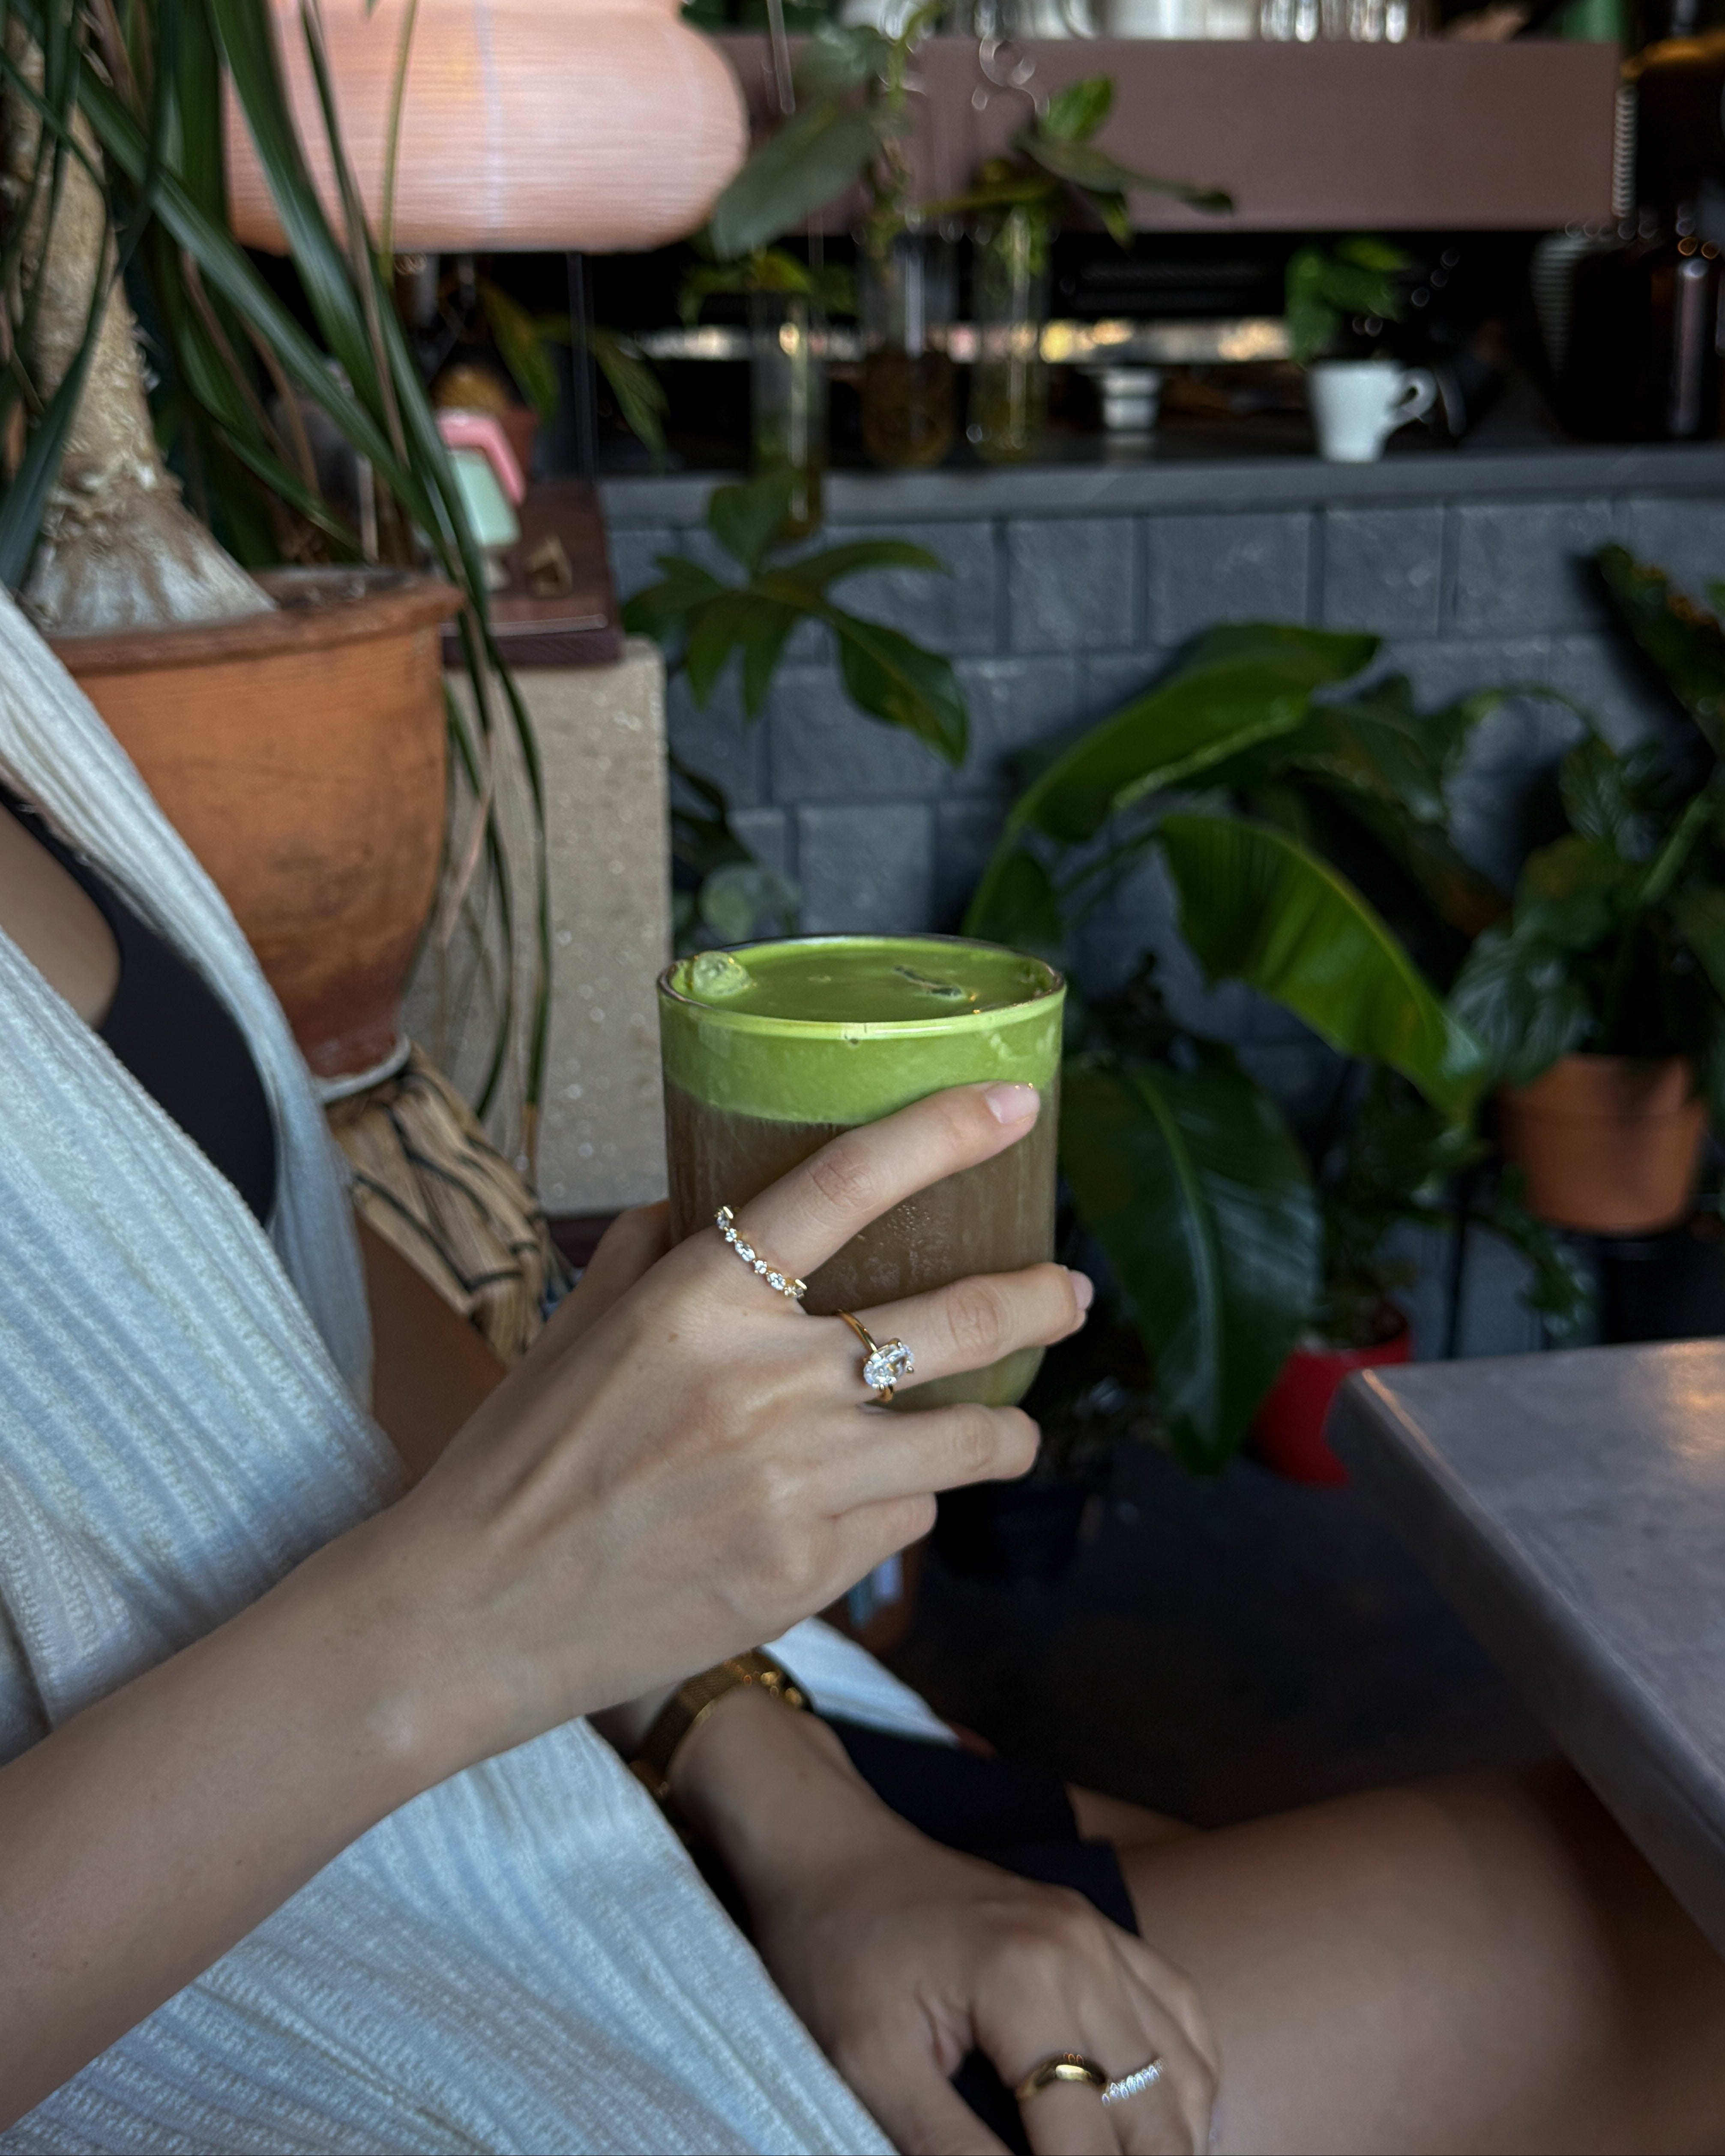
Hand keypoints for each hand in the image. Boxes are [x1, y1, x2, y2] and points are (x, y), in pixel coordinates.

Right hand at [332, 1082, 1090, 1783]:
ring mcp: (801, 1483)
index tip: (1015, 1106)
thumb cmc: (518, 1462)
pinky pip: (906, 1522)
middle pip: (957, 1321)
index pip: (847, 1184)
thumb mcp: (574, 1331)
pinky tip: (869, 1510)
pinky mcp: (812, 1571)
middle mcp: (767, 1382)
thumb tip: (696, 1203)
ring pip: (967, 1441)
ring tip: (1010, 1429)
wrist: (475, 1614)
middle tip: (1070, 1291)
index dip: (946, 1133)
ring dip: (1005, 1430)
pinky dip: (903, 1508)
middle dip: (1039, 1298)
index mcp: (700, 1300)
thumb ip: (648, 1254)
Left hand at [674, 1696, 1217, 2155]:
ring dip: (1170, 2143)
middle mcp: (1085, 1951)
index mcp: (1027, 1981)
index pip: (1087, 2143)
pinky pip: (1180, 2018)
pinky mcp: (1100, 1932)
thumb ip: (946, 2149)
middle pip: (1157, 2113)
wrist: (833, 1852)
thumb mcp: (868, 2065)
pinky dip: (1185, 2086)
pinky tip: (1161, 2129)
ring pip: (1186, 2072)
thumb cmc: (835, 1953)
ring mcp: (1100, 1935)